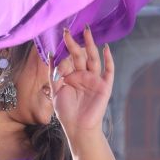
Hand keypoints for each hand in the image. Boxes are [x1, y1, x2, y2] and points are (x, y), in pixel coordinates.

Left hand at [52, 25, 112, 145]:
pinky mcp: (104, 86)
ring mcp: (95, 79)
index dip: (64, 50)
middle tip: (67, 30)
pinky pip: (108, 70)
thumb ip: (54, 74)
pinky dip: (108, 59)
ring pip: (92, 58)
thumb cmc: (66, 112)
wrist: (78, 128)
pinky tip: (106, 49)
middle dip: (74, 43)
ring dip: (90, 45)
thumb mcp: (56, 91)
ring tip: (86, 31)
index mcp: (72, 76)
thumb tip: (51, 55)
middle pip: (79, 55)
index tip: (59, 37)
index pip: (69, 59)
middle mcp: (84, 75)